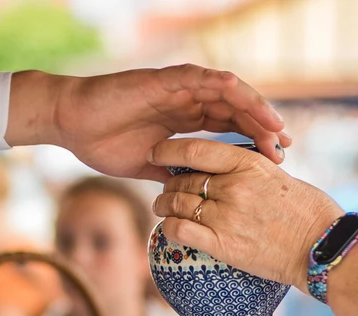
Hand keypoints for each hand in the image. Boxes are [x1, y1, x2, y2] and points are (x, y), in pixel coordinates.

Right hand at [6, 68, 290, 180]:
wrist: (72, 123)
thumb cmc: (102, 143)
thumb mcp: (145, 167)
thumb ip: (170, 174)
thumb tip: (190, 195)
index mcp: (184, 120)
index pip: (228, 129)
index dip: (253, 143)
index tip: (274, 162)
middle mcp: (187, 101)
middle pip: (235, 111)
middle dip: (262, 128)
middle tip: (285, 148)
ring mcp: (178, 88)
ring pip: (227, 93)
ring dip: (253, 108)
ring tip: (276, 126)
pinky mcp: (164, 79)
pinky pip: (201, 78)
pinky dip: (225, 86)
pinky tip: (245, 96)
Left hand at [149, 137, 341, 288]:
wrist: (321, 246)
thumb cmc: (306, 211)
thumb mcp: (277, 175)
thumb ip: (247, 169)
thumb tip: (222, 168)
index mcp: (248, 163)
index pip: (195, 150)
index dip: (169, 150)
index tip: (157, 153)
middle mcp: (234, 187)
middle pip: (183, 180)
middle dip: (168, 184)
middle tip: (165, 190)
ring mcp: (226, 216)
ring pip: (176, 205)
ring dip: (163, 206)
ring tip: (161, 208)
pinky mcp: (223, 244)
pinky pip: (180, 231)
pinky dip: (169, 228)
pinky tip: (170, 228)